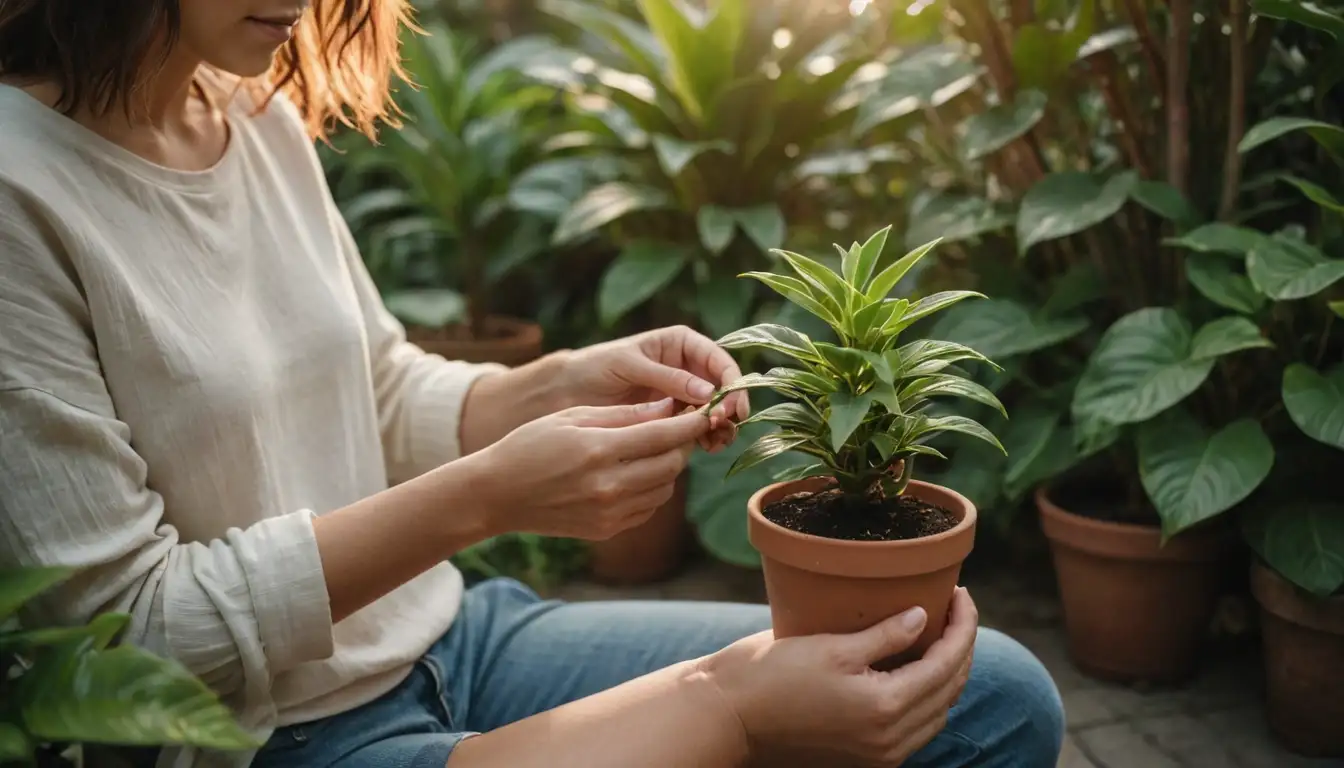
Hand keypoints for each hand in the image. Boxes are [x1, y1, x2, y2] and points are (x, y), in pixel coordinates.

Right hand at [470, 398, 712, 540]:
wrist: (497, 494)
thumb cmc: (531, 445)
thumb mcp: (573, 417)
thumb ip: (624, 414)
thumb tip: (669, 406)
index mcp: (598, 450)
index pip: (664, 435)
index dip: (691, 422)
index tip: (706, 411)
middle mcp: (608, 486)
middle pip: (672, 463)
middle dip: (682, 443)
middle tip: (679, 427)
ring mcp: (609, 512)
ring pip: (665, 487)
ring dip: (668, 466)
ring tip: (653, 449)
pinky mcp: (607, 529)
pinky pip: (648, 507)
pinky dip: (652, 489)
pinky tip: (635, 474)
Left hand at [558, 326, 748, 451]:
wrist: (568, 391)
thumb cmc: (595, 366)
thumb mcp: (628, 365)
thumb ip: (667, 377)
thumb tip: (709, 392)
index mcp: (681, 343)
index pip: (718, 358)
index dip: (732, 381)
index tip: (732, 405)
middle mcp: (687, 367)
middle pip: (724, 386)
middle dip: (730, 406)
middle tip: (725, 425)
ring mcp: (683, 393)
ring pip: (716, 408)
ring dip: (722, 425)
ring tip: (717, 441)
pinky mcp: (673, 417)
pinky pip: (698, 426)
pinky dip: (706, 436)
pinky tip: (706, 446)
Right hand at [703, 588, 977, 766]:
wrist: (734, 716)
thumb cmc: (774, 675)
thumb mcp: (832, 646)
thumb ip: (885, 635)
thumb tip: (923, 616)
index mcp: (887, 707)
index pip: (947, 663)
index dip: (963, 626)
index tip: (962, 594)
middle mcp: (891, 739)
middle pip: (950, 690)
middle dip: (961, 648)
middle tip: (956, 610)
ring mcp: (880, 755)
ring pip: (937, 713)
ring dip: (948, 676)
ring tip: (942, 636)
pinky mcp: (867, 758)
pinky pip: (916, 728)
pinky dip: (926, 698)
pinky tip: (916, 670)